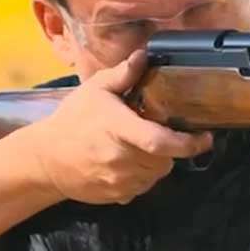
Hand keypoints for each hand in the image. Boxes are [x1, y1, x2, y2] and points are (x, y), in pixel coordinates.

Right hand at [21, 50, 212, 204]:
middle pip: (165, 159)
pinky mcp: (116, 196)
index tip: (206, 137)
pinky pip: (144, 187)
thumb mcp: (96, 90)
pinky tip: (131, 161)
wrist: (43, 159)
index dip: (189, 143)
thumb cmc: (72, 120)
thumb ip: (124, 74)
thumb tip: (145, 54)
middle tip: (161, 132)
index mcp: (118, 129)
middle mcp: (120, 158)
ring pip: (157, 174)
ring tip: (143, 145)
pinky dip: (145, 176)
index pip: (160, 141)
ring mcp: (118, 181)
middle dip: (172, 147)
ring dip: (159, 161)